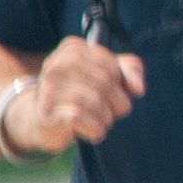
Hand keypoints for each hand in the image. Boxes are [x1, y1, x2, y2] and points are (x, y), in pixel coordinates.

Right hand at [31, 36, 145, 149]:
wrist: (45, 121)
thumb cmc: (83, 94)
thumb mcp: (109, 76)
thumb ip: (129, 70)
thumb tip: (138, 89)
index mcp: (73, 49)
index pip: (112, 66)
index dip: (121, 84)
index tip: (114, 91)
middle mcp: (56, 65)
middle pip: (106, 83)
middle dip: (119, 103)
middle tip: (111, 111)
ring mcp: (48, 88)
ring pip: (96, 102)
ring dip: (107, 119)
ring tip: (99, 122)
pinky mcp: (46, 113)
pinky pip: (81, 118)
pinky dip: (96, 130)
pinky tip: (92, 132)